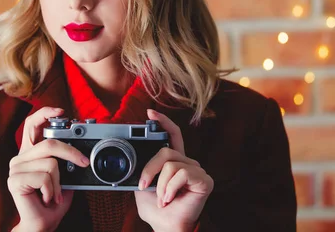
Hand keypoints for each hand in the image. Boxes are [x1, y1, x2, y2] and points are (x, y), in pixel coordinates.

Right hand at [8, 107, 89, 231]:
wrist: (42, 224)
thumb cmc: (52, 200)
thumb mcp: (64, 175)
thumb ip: (66, 160)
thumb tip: (81, 147)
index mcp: (31, 152)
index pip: (32, 124)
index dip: (45, 113)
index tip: (62, 111)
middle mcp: (21, 157)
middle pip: (50, 143)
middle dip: (72, 153)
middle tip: (84, 162)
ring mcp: (15, 168)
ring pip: (51, 163)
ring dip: (59, 183)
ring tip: (53, 194)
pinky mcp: (14, 180)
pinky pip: (44, 177)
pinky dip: (52, 191)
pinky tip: (46, 198)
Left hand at [134, 109, 213, 231]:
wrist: (166, 227)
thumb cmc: (157, 209)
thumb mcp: (143, 185)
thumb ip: (141, 169)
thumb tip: (130, 158)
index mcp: (174, 162)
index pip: (172, 135)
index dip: (163, 122)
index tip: (150, 113)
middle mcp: (187, 163)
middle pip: (166, 151)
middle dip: (150, 169)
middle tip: (144, 186)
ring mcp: (197, 170)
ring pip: (171, 164)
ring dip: (160, 185)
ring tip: (163, 199)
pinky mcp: (204, 180)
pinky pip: (181, 174)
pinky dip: (170, 189)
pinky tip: (170, 199)